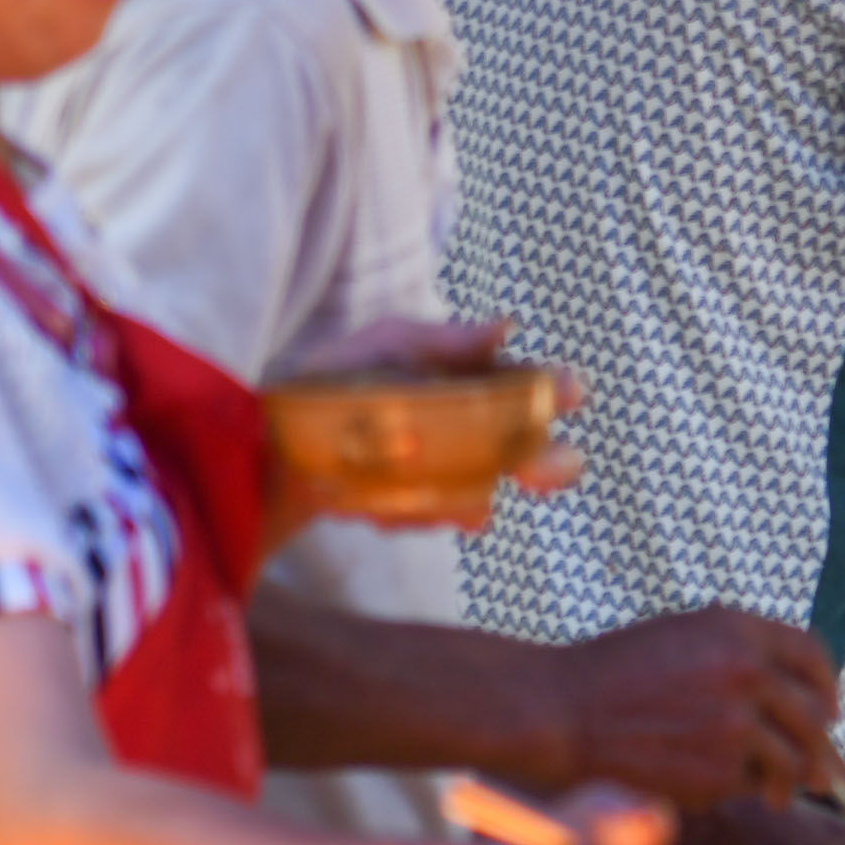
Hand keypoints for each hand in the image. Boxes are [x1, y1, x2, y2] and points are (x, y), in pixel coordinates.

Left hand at [268, 316, 587, 534]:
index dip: (558, 389)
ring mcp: (447, 474)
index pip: (531, 385)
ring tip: (426, 497)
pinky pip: (433, 519)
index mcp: (471, 381)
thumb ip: (443, 339)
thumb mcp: (383, 346)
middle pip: (529, 450)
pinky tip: (379, 510)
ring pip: (482, 494)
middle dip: (545, 462)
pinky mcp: (417, 510)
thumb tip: (509, 325)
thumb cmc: (332, 380)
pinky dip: (414, 515)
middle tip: (545, 471)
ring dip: (463, 499)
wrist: (269, 439)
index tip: (574, 392)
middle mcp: (470, 429)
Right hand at [520, 609, 839, 807]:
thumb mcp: (689, 635)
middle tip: (816, 766)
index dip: (826, 686)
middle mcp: (747, 674)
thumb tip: (807, 703)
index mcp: (741, 632)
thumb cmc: (619, 672)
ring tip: (778, 792)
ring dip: (788, 780)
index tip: (825, 707)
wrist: (565, 710)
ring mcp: (735, 726)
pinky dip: (738, 791)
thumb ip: (747, 657)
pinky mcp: (716, 772)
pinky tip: (710, 784)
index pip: (812, 657)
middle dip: (818, 746)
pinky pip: (748, 786)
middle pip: (814, 717)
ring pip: (792, 761)